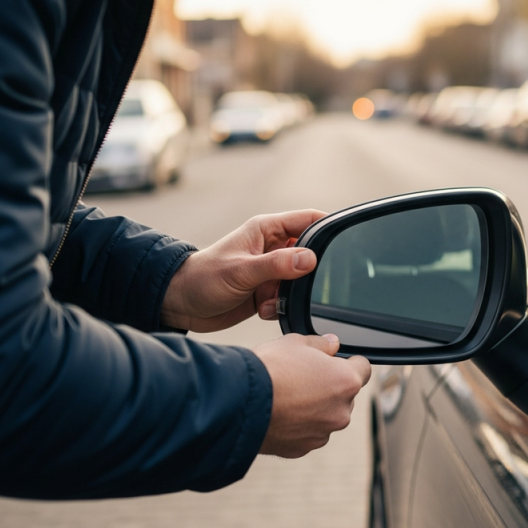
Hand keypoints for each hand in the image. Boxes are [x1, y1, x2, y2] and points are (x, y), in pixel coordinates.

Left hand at [161, 209, 325, 332]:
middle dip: (311, 271)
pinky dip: (282, 306)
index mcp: (266, 230)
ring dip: (293, 293)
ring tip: (273, 298)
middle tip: (303, 284)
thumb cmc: (202, 278)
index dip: (329, 227)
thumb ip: (277, 265)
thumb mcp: (241, 270)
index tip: (346, 241)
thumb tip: (310, 259)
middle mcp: (272, 248)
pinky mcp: (267, 292)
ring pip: (301, 280)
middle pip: (310, 253)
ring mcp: (271, 271)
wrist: (180, 306)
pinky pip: (289, 298)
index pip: (308, 220)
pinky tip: (264, 308)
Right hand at [254, 333, 371, 457]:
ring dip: (314, 408)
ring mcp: (323, 433)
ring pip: (325, 416)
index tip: (336, 362)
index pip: (363, 368)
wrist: (240, 403)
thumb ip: (321, 344)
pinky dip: (298, 426)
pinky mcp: (303, 448)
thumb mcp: (296, 343)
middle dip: (329, 387)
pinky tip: (279, 414)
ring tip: (286, 397)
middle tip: (302, 378)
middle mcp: (341, 411)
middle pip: (344, 395)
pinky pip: (307, 433)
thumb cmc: (269, 370)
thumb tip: (332, 344)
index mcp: (346, 381)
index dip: (349, 362)